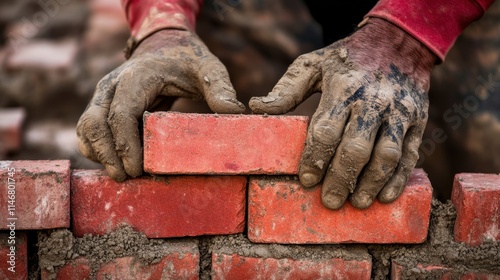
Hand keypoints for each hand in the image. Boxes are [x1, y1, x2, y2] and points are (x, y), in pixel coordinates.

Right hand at [77, 29, 244, 180]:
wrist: (165, 45)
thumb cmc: (187, 59)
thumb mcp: (208, 68)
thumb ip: (220, 88)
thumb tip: (234, 112)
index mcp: (137, 77)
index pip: (121, 113)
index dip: (126, 144)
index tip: (138, 169)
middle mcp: (113, 84)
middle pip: (95, 123)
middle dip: (108, 155)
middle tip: (127, 178)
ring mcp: (103, 94)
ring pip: (87, 128)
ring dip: (99, 154)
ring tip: (121, 174)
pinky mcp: (102, 105)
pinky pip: (89, 130)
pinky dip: (97, 149)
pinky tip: (116, 163)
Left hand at [249, 18, 435, 208]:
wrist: (397, 42)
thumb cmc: (347, 59)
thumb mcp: (313, 64)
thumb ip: (287, 89)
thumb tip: (255, 108)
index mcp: (344, 87)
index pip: (326, 131)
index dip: (314, 159)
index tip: (306, 180)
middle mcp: (374, 99)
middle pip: (356, 148)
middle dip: (341, 179)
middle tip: (330, 201)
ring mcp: (400, 110)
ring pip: (386, 155)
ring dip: (371, 184)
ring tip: (357, 203)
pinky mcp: (418, 119)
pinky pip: (410, 154)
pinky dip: (398, 178)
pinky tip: (385, 196)